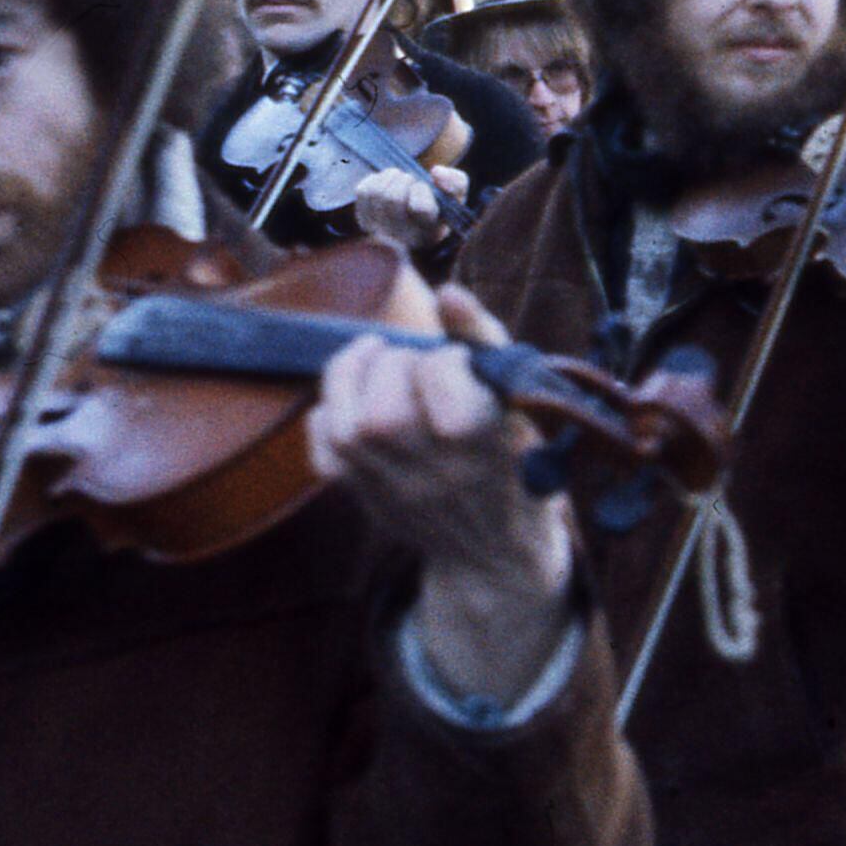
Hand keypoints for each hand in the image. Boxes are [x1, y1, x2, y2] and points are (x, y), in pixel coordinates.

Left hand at [310, 292, 573, 705]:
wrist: (497, 553)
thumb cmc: (517, 463)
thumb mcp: (522, 403)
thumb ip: (485, 341)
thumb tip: (448, 292)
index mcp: (484, 447)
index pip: (442, 385)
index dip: (447, 358)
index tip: (460, 362)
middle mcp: (433, 473)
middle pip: (383, 410)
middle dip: (394, 365)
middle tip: (414, 363)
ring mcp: (391, 489)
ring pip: (346, 426)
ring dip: (352, 378)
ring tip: (374, 363)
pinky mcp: (362, 496)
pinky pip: (323, 450)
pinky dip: (328, 414)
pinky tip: (355, 402)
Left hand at [352, 169, 448, 252]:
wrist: (420, 226)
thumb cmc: (441, 209)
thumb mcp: (457, 197)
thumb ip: (456, 182)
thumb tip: (436, 172)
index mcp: (429, 232)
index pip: (420, 207)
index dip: (422, 190)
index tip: (426, 188)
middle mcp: (403, 237)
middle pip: (393, 198)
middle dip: (404, 179)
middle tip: (411, 180)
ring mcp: (381, 230)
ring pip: (376, 193)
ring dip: (390, 176)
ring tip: (400, 178)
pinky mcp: (365, 220)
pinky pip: (363, 191)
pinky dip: (375, 179)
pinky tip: (386, 184)